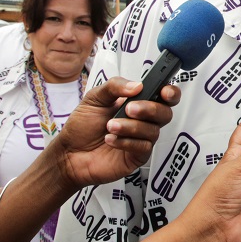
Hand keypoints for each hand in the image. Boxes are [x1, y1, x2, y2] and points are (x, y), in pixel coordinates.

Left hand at [53, 78, 179, 190]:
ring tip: (110, 127)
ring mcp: (142, 139)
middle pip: (165, 113)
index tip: (164, 92)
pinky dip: (127, 142)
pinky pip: (143, 147)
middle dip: (150, 109)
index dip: (171, 93)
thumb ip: (114, 87)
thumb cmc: (82, 125)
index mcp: (138, 102)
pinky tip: (111, 140)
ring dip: (131, 127)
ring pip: (153, 131)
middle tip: (129, 109)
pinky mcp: (137, 156)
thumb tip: (138, 85)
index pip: (164, 96)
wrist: (69, 152)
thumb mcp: (94, 98)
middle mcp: (144, 120)